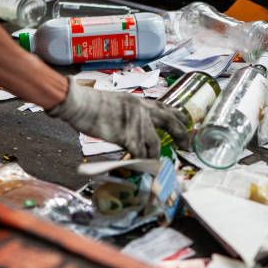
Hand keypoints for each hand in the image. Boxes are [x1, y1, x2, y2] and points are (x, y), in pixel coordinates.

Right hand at [47, 78, 188, 158]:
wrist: (80, 103)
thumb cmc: (90, 104)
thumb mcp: (115, 102)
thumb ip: (127, 112)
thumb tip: (129, 125)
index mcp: (138, 100)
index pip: (163, 106)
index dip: (176, 115)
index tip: (185, 122)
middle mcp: (141, 109)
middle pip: (170, 121)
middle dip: (181, 134)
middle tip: (186, 145)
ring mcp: (136, 122)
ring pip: (155, 143)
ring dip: (156, 156)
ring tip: (157, 164)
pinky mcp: (128, 136)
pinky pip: (140, 153)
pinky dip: (141, 162)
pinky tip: (141, 167)